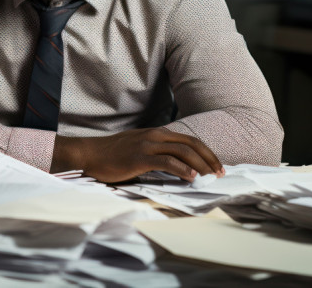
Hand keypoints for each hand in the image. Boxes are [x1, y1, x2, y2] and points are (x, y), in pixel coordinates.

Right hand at [51, 127, 224, 182]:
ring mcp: (148, 145)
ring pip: (183, 151)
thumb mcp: (140, 148)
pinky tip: (191, 177)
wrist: (90, 154)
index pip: (190, 140)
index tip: (217, 165)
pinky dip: (183, 169)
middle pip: (191, 144)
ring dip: (201, 164)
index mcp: (157, 133)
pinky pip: (167, 162)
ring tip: (210, 176)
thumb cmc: (114, 155)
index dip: (206, 152)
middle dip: (209, 158)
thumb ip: (158, 153)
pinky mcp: (140, 157)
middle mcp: (156, 135)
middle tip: (221, 172)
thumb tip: (179, 167)